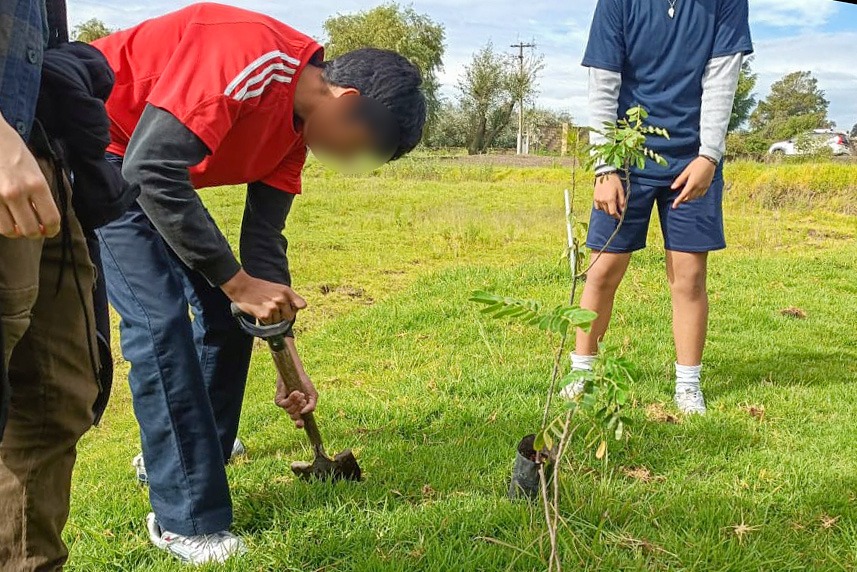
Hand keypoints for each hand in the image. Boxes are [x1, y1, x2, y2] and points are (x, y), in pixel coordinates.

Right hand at [0, 119, 59, 237]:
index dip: (52, 230)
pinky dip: (2, 225)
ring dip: (16, 232)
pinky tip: (6, 218)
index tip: (50, 231)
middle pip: (30, 230)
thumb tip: (44, 220)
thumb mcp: (35, 171)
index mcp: (36, 185)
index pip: (50, 219)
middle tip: (34, 229)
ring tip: (18, 225)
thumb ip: (40, 195)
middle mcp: (17, 192)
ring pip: (10, 231)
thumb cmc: (15, 152)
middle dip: (35, 233)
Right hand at [221, 269, 306, 322]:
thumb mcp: (278, 288)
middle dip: (282, 316)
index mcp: (286, 291)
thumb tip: (301, 308)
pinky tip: (260, 311)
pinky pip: (269, 324)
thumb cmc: (260, 288)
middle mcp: (281, 299)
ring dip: (272, 318)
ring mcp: (273, 308)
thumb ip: (289, 297)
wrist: (242, 287)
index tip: (290, 308)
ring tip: (264, 308)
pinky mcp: (264, 315)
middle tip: (273, 309)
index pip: (302, 305)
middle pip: (290, 317)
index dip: (296, 308)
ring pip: (278, 322)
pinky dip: (265, 321)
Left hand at [274, 340, 317, 428]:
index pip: (299, 421)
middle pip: (294, 417)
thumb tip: (304, 413)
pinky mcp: (278, 400)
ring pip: (289, 411)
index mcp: (299, 409)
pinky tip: (295, 392)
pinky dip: (290, 399)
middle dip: (300, 409)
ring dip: (296, 402)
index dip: (299, 424)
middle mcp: (291, 408)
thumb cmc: (304, 383)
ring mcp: (284, 405)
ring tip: (300, 393)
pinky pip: (283, 405)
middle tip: (303, 400)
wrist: (296, 373)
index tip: (300, 424)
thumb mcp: (313, 395)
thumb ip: (312, 406)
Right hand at [593, 172, 625, 219]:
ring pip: (603, 210)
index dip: (617, 216)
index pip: (613, 212)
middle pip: (608, 212)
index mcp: (610, 199)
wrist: (604, 173)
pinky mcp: (594, 198)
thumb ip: (621, 201)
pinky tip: (605, 204)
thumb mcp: (620, 190)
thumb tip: (623, 210)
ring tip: (611, 206)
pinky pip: (597, 207)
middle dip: (613, 212)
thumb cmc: (614, 181)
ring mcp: (598, 199)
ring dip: (607, 210)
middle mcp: (603, 201)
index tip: (620, 216)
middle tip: (617, 210)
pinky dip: (601, 207)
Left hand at [670, 157, 716, 208]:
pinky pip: (701, 194)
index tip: (674, 206)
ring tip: (685, 196)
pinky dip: (696, 196)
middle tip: (679, 199)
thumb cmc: (696, 164)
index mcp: (692, 184)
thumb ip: (680, 180)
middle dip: (683, 199)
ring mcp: (704, 187)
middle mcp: (698, 187)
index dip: (678, 201)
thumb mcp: (686, 171)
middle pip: (689, 197)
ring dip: (689, 198)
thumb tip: (672, 187)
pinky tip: (694, 193)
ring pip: (695, 197)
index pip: (683, 195)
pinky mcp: (707, 185)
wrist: (709, 160)